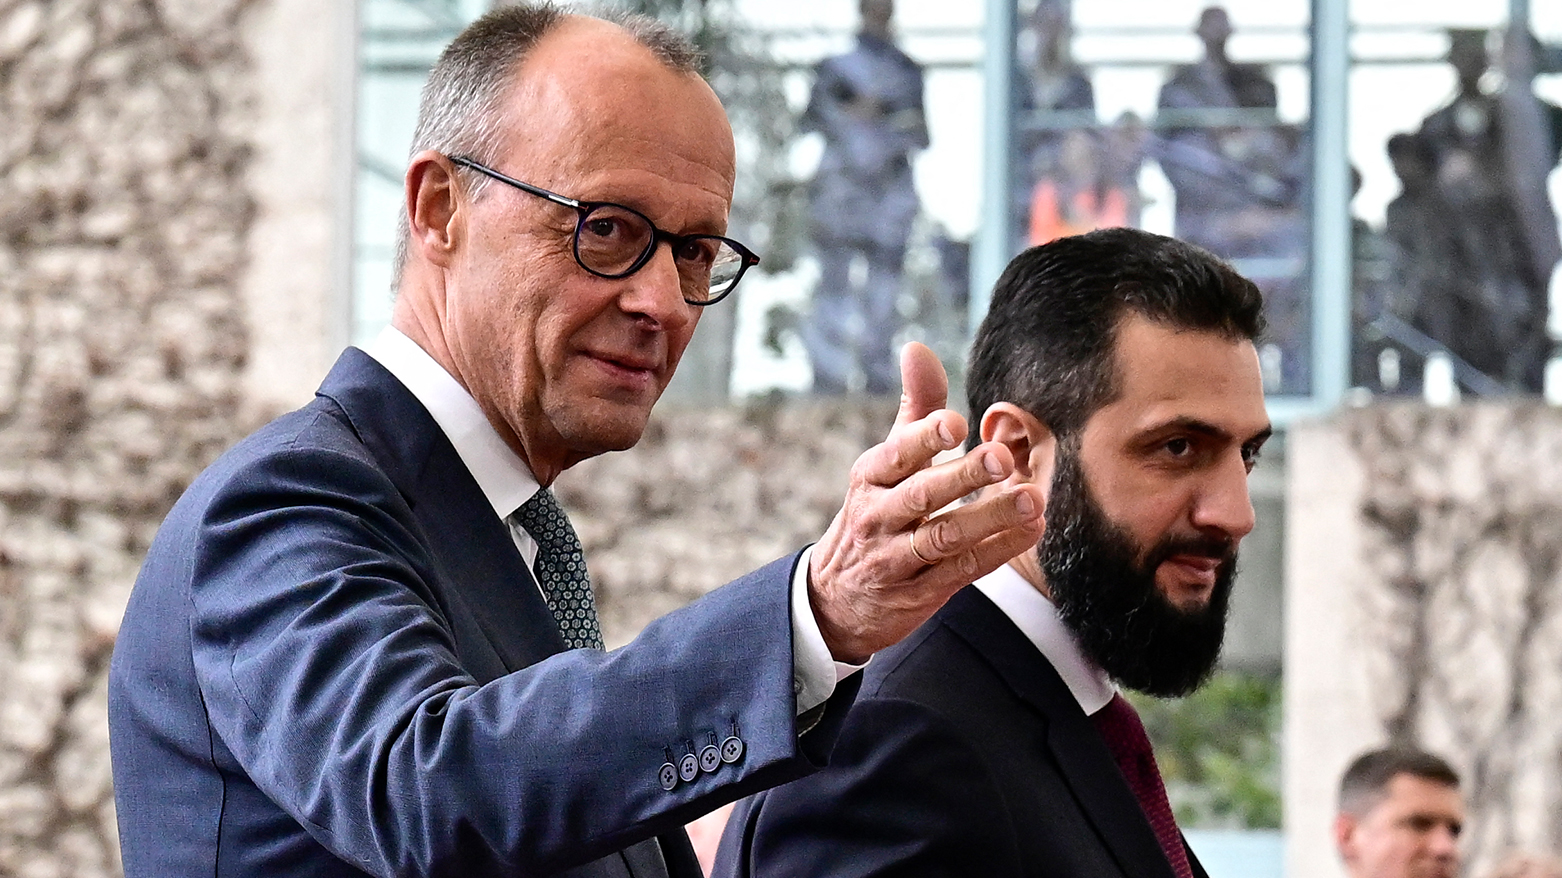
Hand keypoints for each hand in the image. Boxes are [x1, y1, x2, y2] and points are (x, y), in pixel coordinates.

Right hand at [808, 343, 1047, 663]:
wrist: (836, 598)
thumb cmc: (877, 511)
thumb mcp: (885, 462)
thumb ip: (912, 407)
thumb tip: (918, 347)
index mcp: (871, 477)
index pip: (896, 454)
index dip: (923, 438)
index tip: (955, 422)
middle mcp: (878, 516)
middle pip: (921, 495)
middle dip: (962, 478)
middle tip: (1002, 458)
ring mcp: (895, 558)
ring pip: (943, 537)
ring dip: (990, 519)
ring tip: (1032, 500)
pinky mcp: (918, 593)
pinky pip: (961, 571)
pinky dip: (997, 551)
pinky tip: (1032, 530)